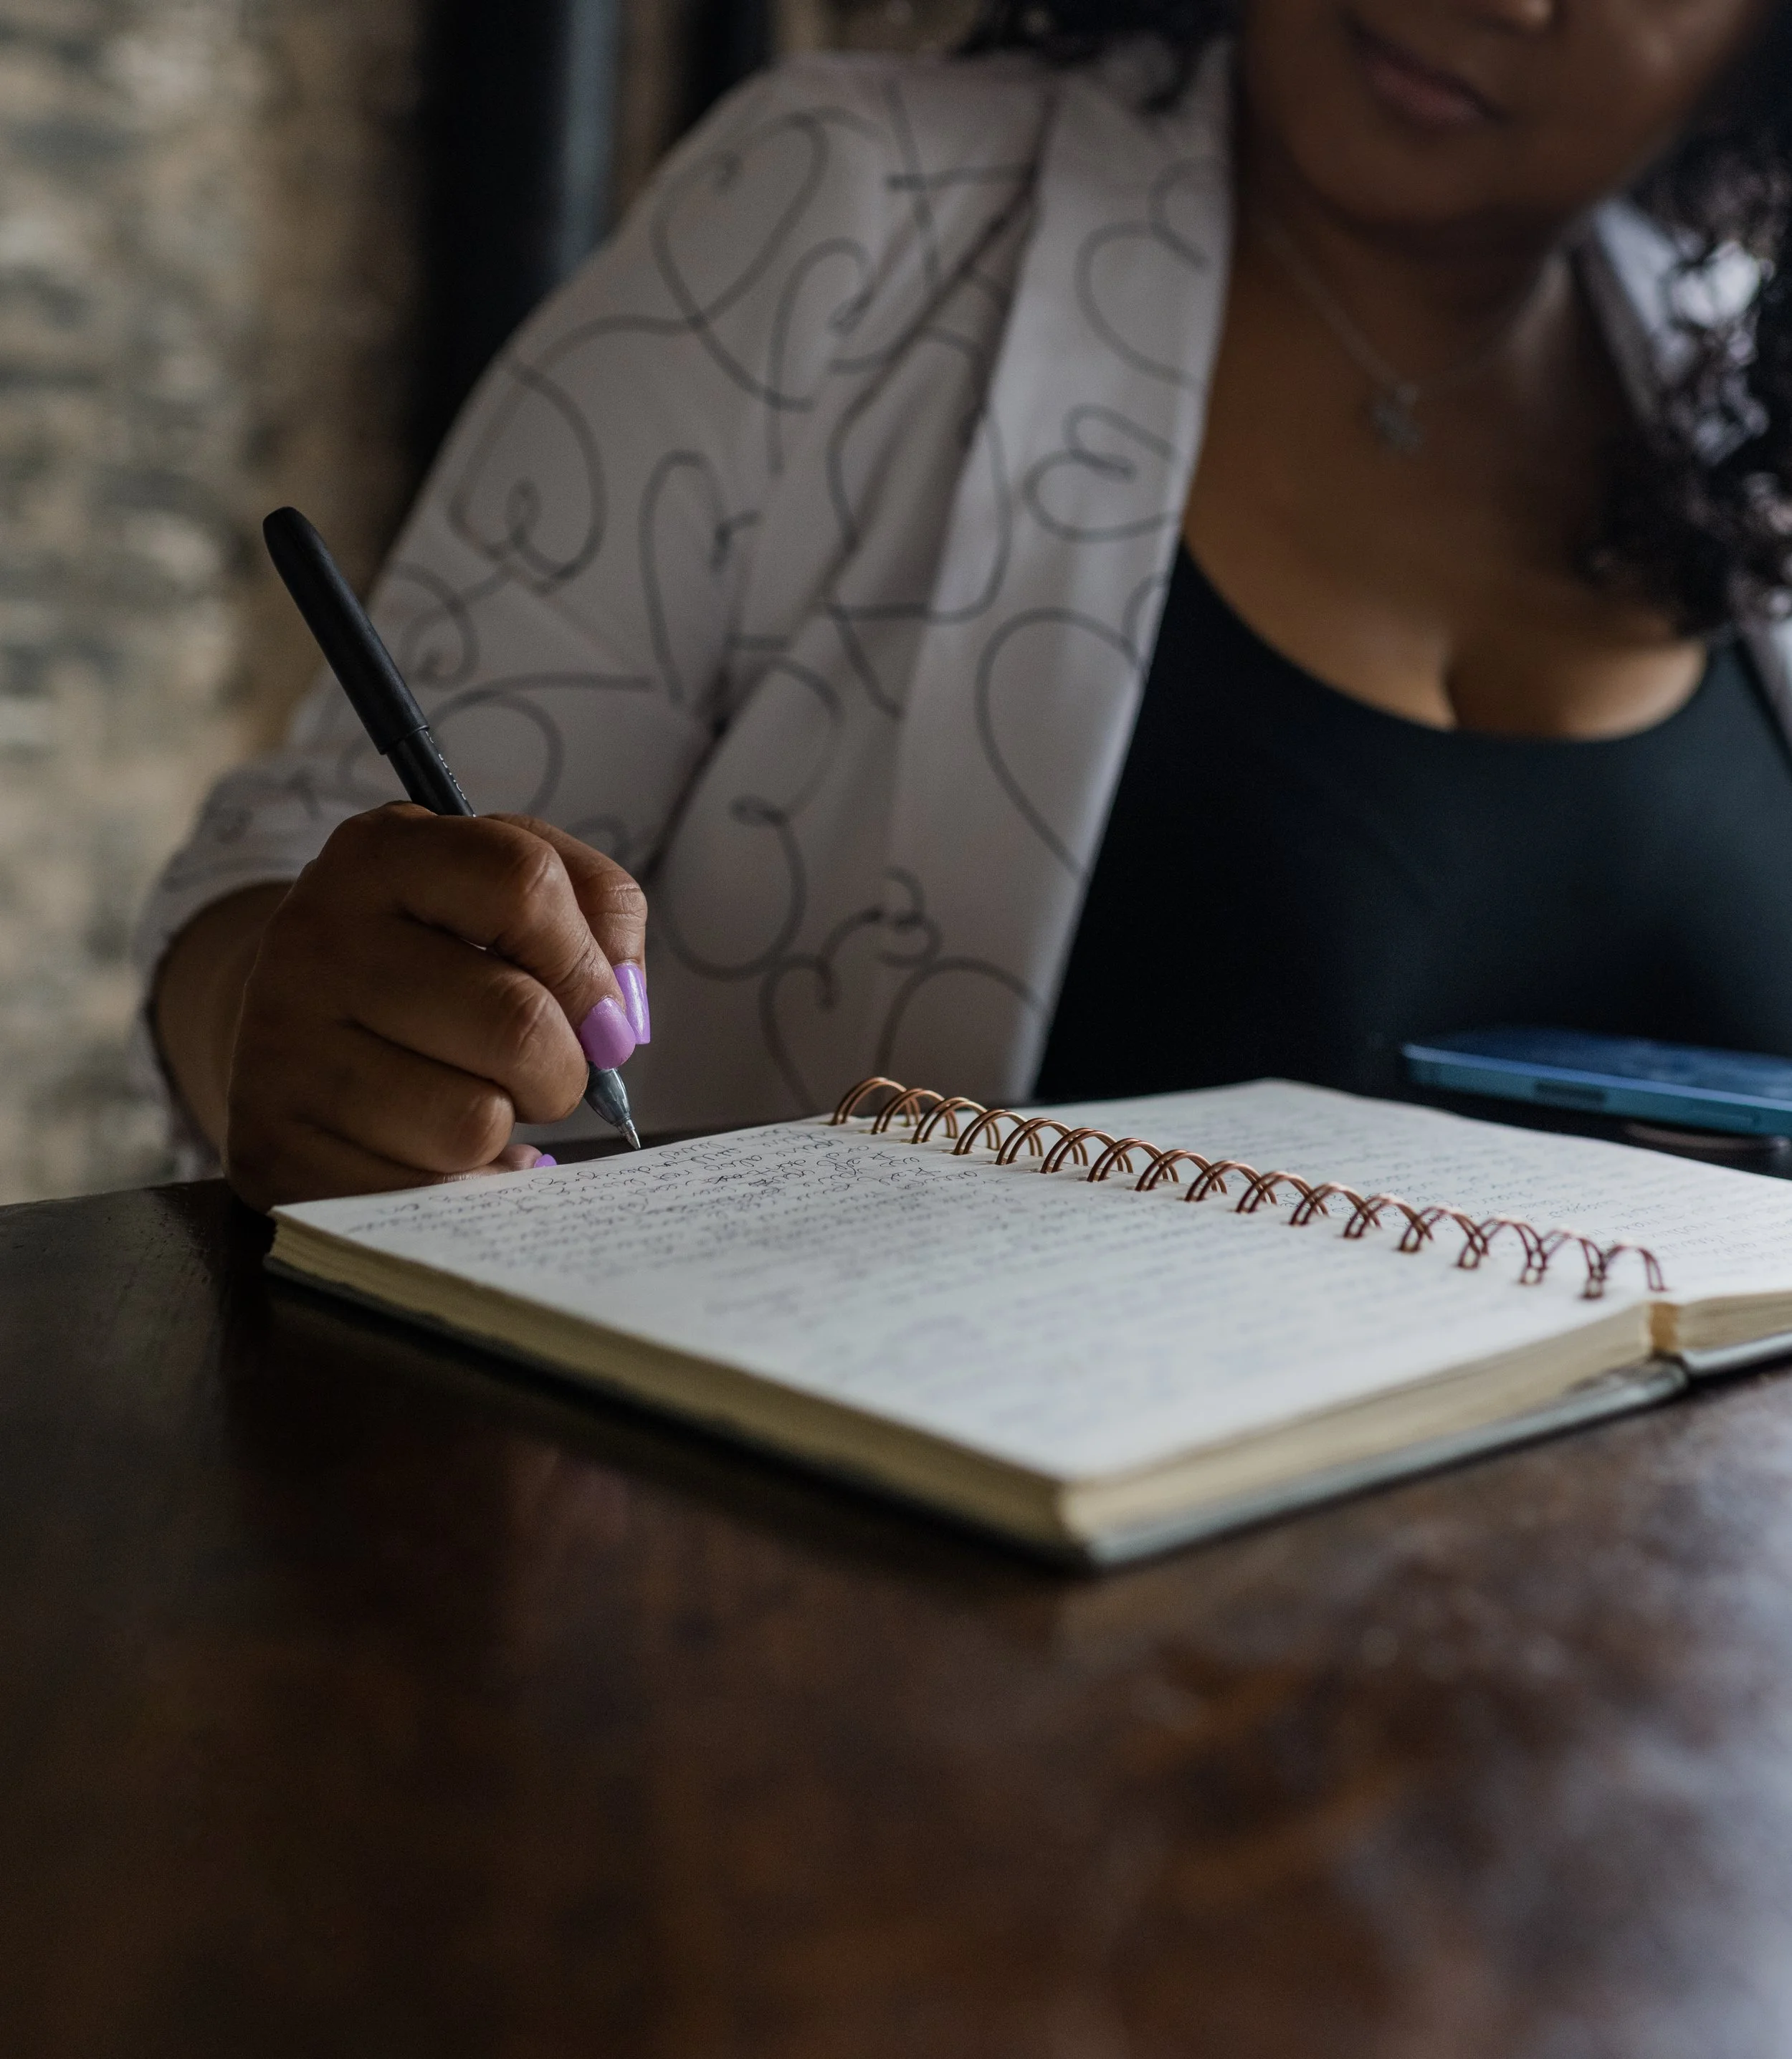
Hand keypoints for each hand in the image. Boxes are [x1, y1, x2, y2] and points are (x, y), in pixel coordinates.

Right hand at [221, 807, 647, 1208]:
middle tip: (540, 1067)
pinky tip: (428, 1146)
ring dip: (506, 1125)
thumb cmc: (434, 956)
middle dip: (563, 1065)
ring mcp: (281, 1045)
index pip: (523, 881)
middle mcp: (314, 937)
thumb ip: (597, 913)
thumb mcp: (508, 893)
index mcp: (379, 852)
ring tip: (471, 1096)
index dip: (588, 959)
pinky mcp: (274, 1148)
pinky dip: (459, 1182)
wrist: (299, 1030)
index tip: (600, 1006)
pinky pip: (427, 1192)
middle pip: (516, 1020)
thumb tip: (618, 1020)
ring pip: (474, 1121)